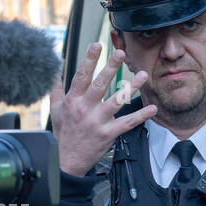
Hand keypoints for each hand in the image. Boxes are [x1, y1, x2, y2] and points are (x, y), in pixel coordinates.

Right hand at [50, 43, 156, 176]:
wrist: (66, 160)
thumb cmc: (63, 134)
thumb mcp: (55, 111)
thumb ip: (56, 90)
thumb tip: (54, 73)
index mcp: (72, 101)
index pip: (81, 76)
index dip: (89, 60)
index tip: (97, 45)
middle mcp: (85, 109)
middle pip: (99, 85)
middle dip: (110, 68)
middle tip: (121, 53)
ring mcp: (97, 122)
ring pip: (116, 101)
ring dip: (131, 88)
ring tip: (143, 75)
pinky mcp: (108, 134)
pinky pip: (127, 123)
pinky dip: (141, 116)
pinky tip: (152, 108)